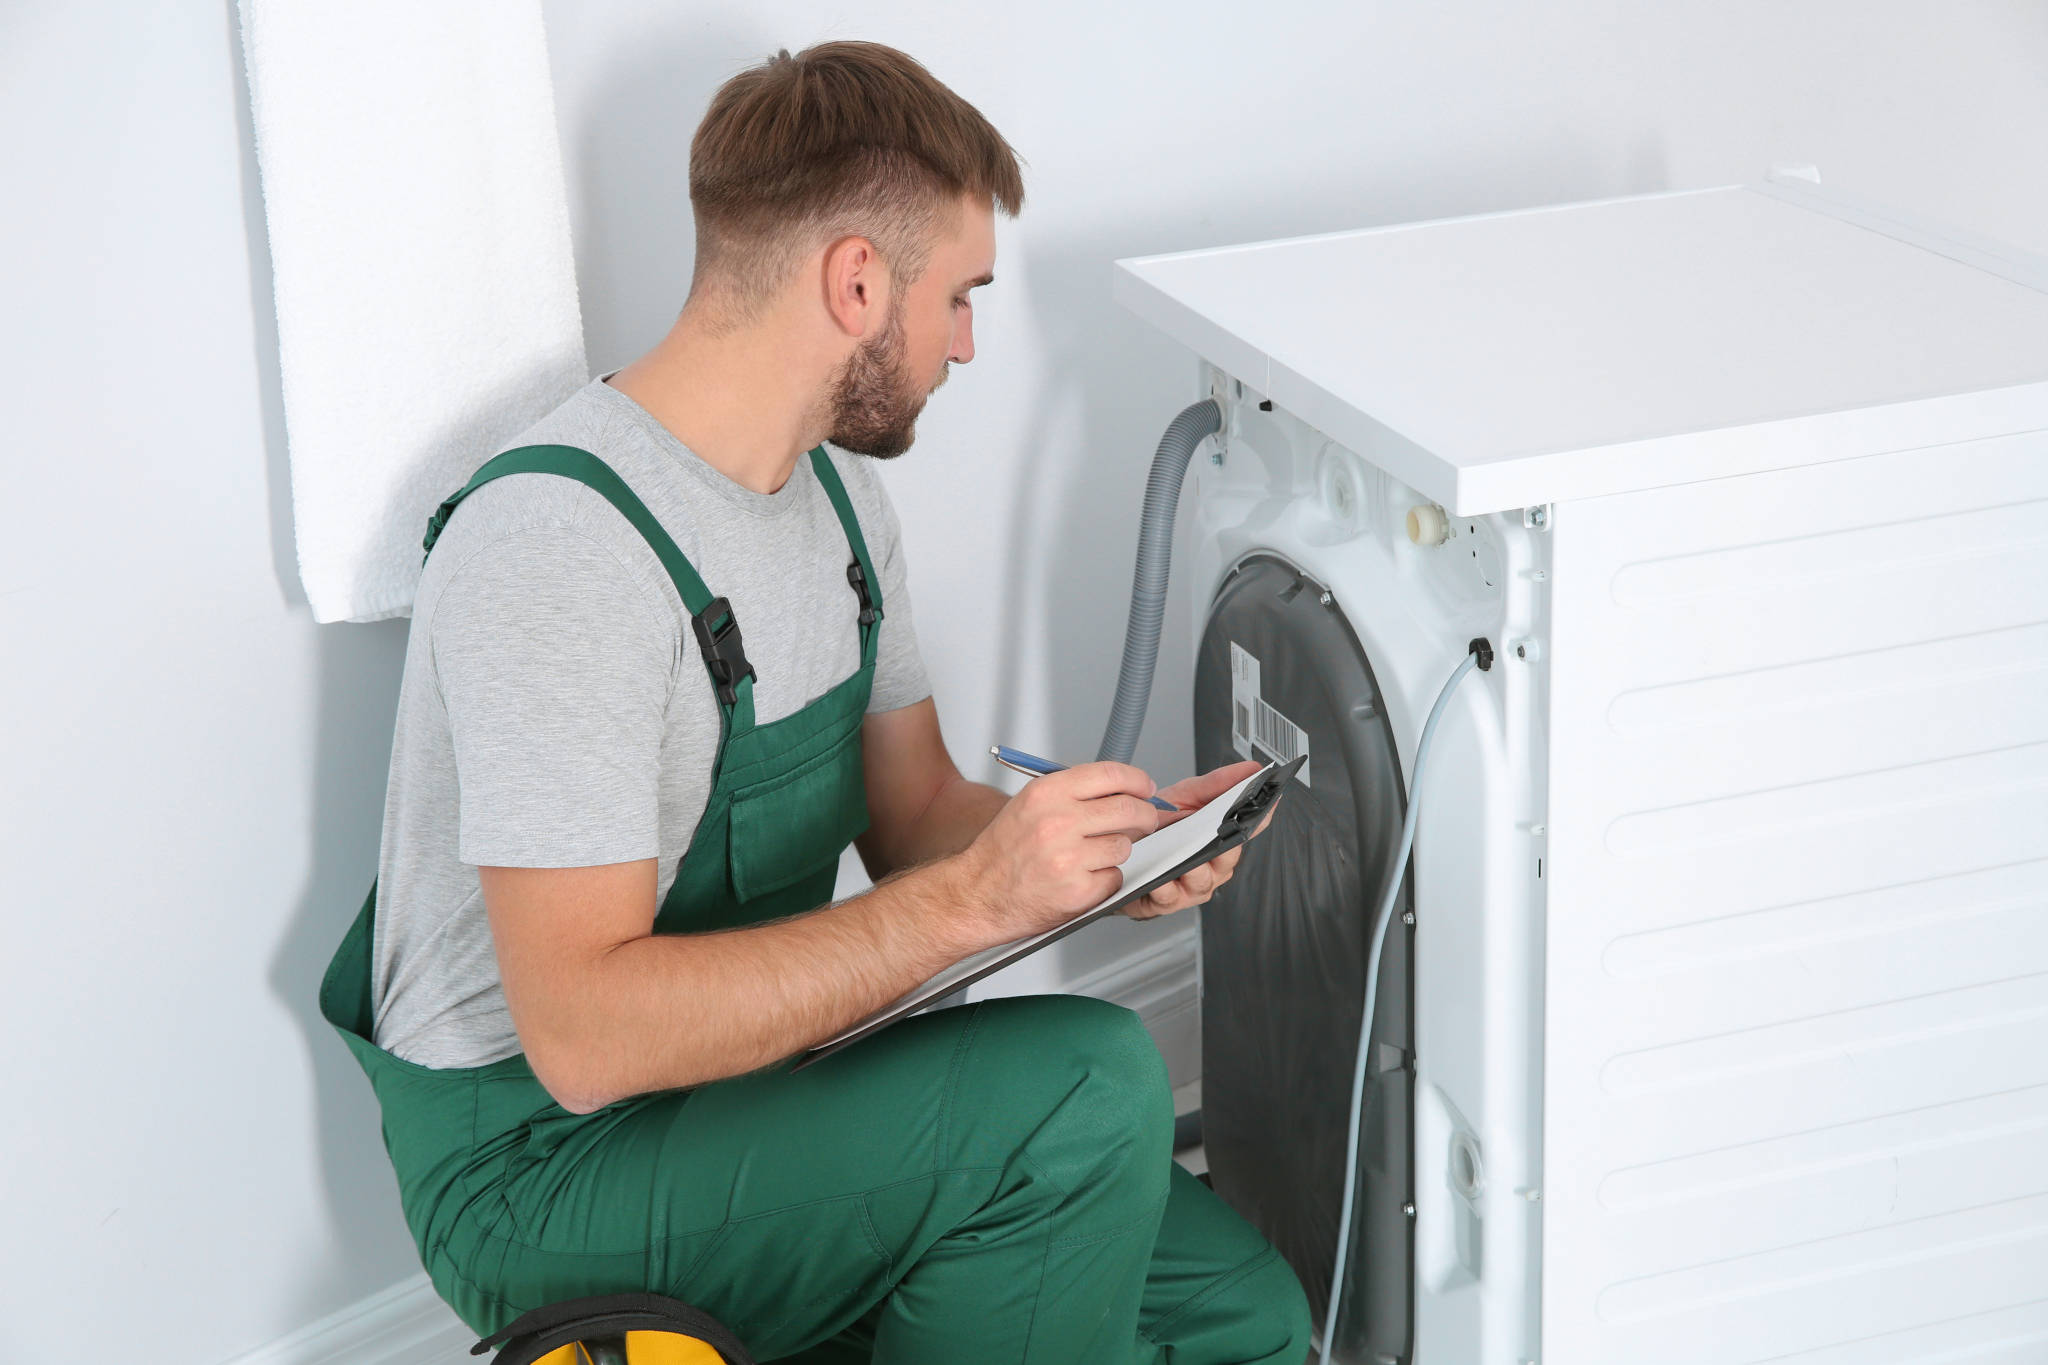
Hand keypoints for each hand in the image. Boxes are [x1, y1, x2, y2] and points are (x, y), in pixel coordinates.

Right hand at [954, 762, 1163, 941]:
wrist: (977, 894)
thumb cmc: (1003, 852)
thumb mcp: (1029, 805)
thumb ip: (1073, 793)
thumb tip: (1122, 790)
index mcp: (1047, 794)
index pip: (1112, 775)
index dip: (1138, 781)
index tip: (1146, 788)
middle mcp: (1058, 822)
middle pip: (1129, 809)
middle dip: (1145, 816)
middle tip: (1144, 821)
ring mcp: (1068, 859)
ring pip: (1124, 846)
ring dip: (1115, 852)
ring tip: (1089, 857)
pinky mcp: (1077, 891)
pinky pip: (1114, 878)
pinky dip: (1104, 880)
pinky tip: (1081, 879)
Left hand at [1122, 760, 1280, 921]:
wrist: (1118, 842)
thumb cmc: (1156, 826)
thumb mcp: (1185, 797)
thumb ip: (1217, 783)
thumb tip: (1251, 770)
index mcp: (1220, 841)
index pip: (1247, 831)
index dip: (1256, 820)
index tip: (1257, 808)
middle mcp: (1210, 867)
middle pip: (1226, 860)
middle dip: (1221, 848)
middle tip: (1214, 835)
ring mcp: (1190, 886)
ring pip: (1201, 882)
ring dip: (1193, 870)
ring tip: (1183, 860)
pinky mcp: (1165, 901)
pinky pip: (1169, 897)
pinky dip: (1164, 887)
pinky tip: (1157, 878)